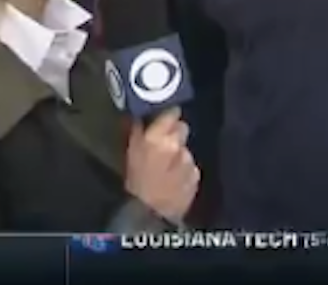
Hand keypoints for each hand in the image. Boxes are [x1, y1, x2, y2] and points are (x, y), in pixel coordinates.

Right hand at [124, 107, 198, 221]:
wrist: (149, 214)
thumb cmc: (135, 181)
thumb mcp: (131, 151)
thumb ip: (139, 129)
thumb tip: (143, 112)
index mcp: (156, 137)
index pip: (172, 112)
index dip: (169, 115)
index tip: (166, 118)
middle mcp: (175, 145)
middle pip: (182, 127)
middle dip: (174, 134)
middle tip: (164, 145)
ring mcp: (188, 160)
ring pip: (186, 148)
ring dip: (179, 154)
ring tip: (167, 168)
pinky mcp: (196, 174)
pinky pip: (191, 165)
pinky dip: (185, 170)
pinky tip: (175, 180)